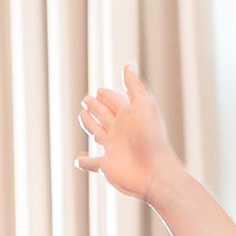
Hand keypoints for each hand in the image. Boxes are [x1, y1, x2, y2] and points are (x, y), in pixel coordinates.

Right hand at [75, 64, 181, 204]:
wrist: (156, 172)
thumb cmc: (152, 138)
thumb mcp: (143, 106)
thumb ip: (134, 86)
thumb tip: (129, 64)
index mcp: (129, 116)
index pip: (113, 101)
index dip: (106, 95)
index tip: (99, 90)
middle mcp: (120, 131)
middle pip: (103, 115)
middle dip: (95, 107)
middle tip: (86, 98)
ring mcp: (113, 148)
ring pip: (97, 133)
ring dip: (89, 124)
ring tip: (81, 115)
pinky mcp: (106, 166)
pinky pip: (90, 163)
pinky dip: (83, 161)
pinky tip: (79, 160)